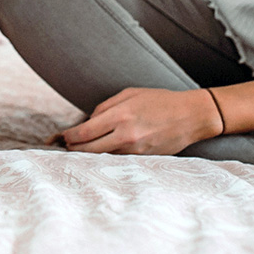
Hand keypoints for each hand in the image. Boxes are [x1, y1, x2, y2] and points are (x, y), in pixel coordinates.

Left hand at [61, 87, 223, 155]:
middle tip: (65, 147)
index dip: (69, 137)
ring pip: (102, 157)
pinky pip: (118, 160)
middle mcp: (126, 135)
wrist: (191, 116)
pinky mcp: (144, 159)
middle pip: (89, 150)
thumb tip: (88, 120)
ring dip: (88, 155)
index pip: (84, 132)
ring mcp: (135, 150)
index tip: (62, 137)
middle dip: (73, 150)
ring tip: (78, 151)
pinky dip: (106, 158)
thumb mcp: (130, 94)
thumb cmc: (159, 100)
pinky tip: (100, 154)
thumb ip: (106, 107)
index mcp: (120, 115)